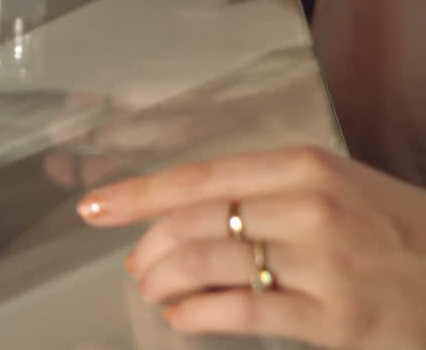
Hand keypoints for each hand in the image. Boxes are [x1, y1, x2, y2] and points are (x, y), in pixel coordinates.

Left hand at [77, 146, 425, 348]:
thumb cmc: (391, 229)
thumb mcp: (333, 185)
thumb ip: (261, 190)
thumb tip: (179, 210)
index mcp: (304, 166)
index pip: (199, 177)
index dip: (137, 194)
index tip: (93, 207)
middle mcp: (310, 208)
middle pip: (194, 223)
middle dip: (147, 247)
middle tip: (134, 266)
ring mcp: (323, 264)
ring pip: (206, 266)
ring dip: (163, 281)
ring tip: (155, 290)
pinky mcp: (333, 318)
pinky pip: (238, 312)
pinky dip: (194, 315)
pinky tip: (182, 316)